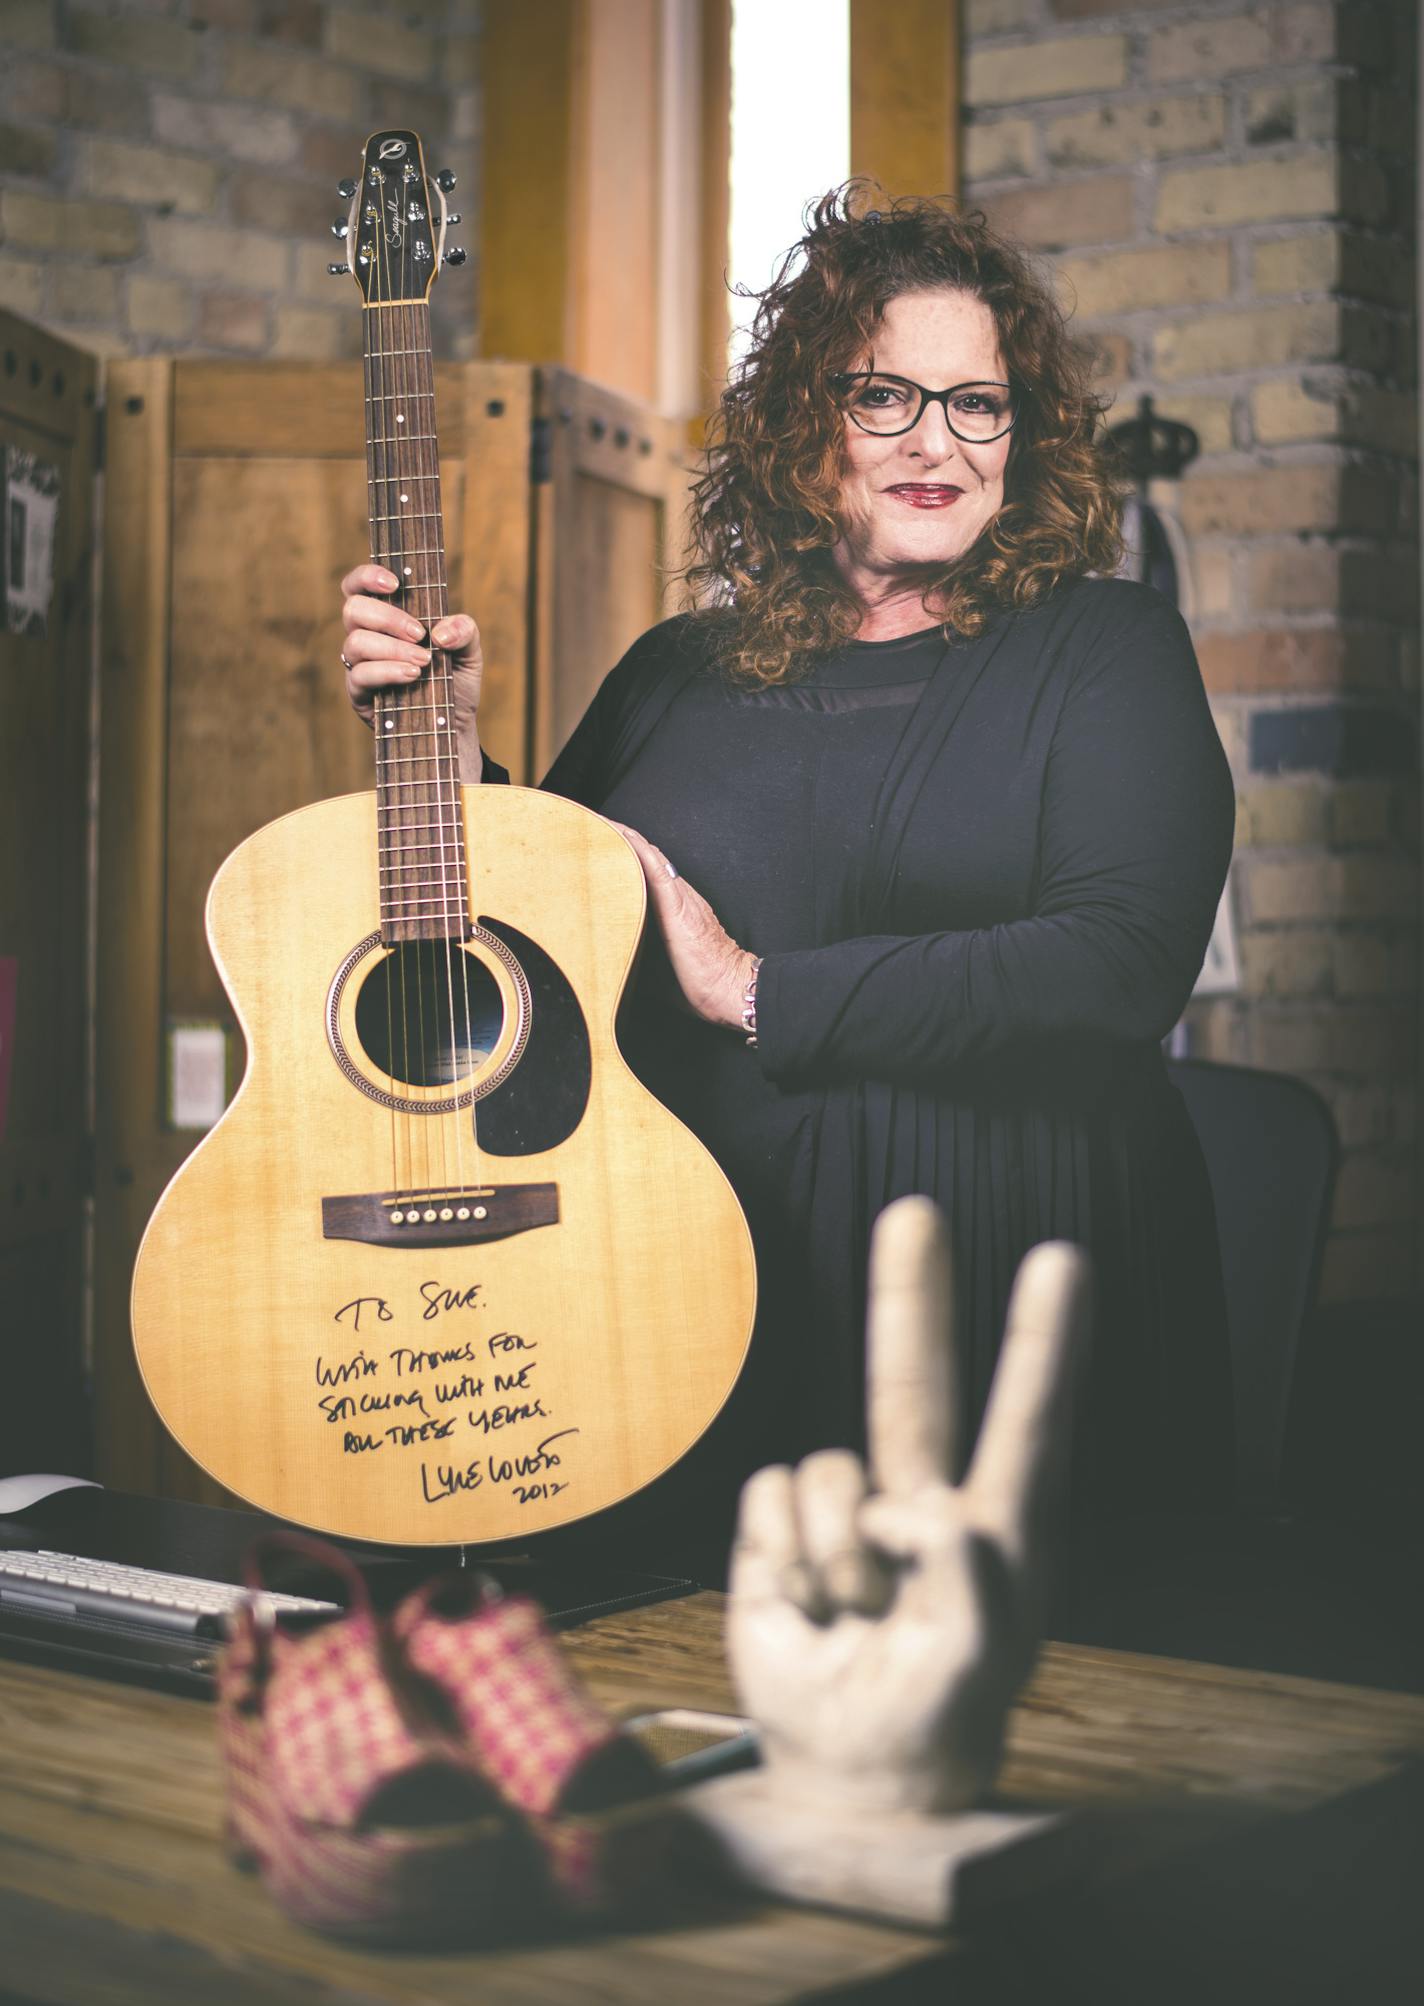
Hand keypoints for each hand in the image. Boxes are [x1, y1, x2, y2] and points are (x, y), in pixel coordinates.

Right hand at [340, 564, 484, 781]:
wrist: (456, 725)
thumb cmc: (455, 681)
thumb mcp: (470, 652)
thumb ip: (465, 630)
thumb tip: (441, 631)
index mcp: (386, 616)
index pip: (359, 585)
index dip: (367, 576)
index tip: (395, 583)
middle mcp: (367, 636)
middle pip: (353, 609)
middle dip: (388, 618)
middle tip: (419, 635)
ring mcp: (359, 664)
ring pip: (356, 642)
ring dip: (391, 648)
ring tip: (423, 662)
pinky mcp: (358, 693)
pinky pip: (359, 675)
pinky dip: (387, 672)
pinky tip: (412, 675)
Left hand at [608, 823, 755, 1033]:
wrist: (732, 989)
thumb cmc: (701, 983)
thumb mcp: (660, 965)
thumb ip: (639, 952)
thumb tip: (608, 959)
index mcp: (672, 906)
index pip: (642, 871)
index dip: (618, 853)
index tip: (591, 842)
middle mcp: (677, 894)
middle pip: (641, 856)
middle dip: (613, 837)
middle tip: (583, 822)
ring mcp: (679, 896)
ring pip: (646, 855)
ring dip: (620, 835)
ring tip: (593, 819)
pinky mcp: (678, 904)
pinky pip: (655, 867)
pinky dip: (635, 847)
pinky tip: (619, 832)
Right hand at [726, 1196, 1088, 1816]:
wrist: (843, 1776)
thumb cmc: (928, 1724)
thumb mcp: (968, 1675)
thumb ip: (971, 1597)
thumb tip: (935, 1514)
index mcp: (996, 1533)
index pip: (1025, 1422)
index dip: (1041, 1341)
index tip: (1061, 1258)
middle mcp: (925, 1504)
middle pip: (913, 1382)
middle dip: (912, 1296)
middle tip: (914, 1212)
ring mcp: (852, 1513)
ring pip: (827, 1468)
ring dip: (829, 1552)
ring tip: (849, 1616)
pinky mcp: (781, 1528)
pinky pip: (768, 1495)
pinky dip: (779, 1556)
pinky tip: (803, 1605)